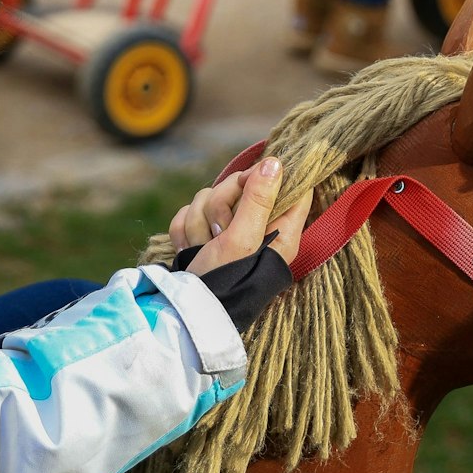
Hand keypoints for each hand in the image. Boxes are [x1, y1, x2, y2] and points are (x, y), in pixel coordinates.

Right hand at [169, 156, 309, 276]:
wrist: (182, 311)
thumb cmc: (222, 282)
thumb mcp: (241, 240)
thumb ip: (258, 200)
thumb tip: (275, 162)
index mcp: (281, 230)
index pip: (289, 186)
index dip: (269, 176)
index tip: (250, 183)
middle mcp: (256, 226)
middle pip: (241, 183)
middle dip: (221, 203)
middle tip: (219, 230)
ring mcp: (228, 228)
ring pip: (210, 195)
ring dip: (199, 221)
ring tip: (203, 248)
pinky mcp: (204, 232)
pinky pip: (190, 210)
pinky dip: (185, 230)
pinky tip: (190, 250)